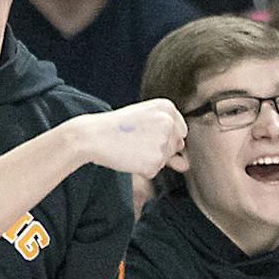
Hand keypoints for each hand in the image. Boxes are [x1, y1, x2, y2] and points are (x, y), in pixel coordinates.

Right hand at [67, 99, 185, 178]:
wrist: (92, 136)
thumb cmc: (115, 128)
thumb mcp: (144, 124)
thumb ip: (168, 141)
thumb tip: (186, 166)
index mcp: (167, 107)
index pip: (180, 131)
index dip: (161, 137)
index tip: (144, 135)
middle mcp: (169, 123)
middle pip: (174, 147)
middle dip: (156, 149)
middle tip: (133, 141)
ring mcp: (163, 142)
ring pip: (164, 160)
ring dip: (148, 159)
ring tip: (129, 147)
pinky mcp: (155, 160)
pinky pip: (154, 171)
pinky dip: (141, 170)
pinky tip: (128, 157)